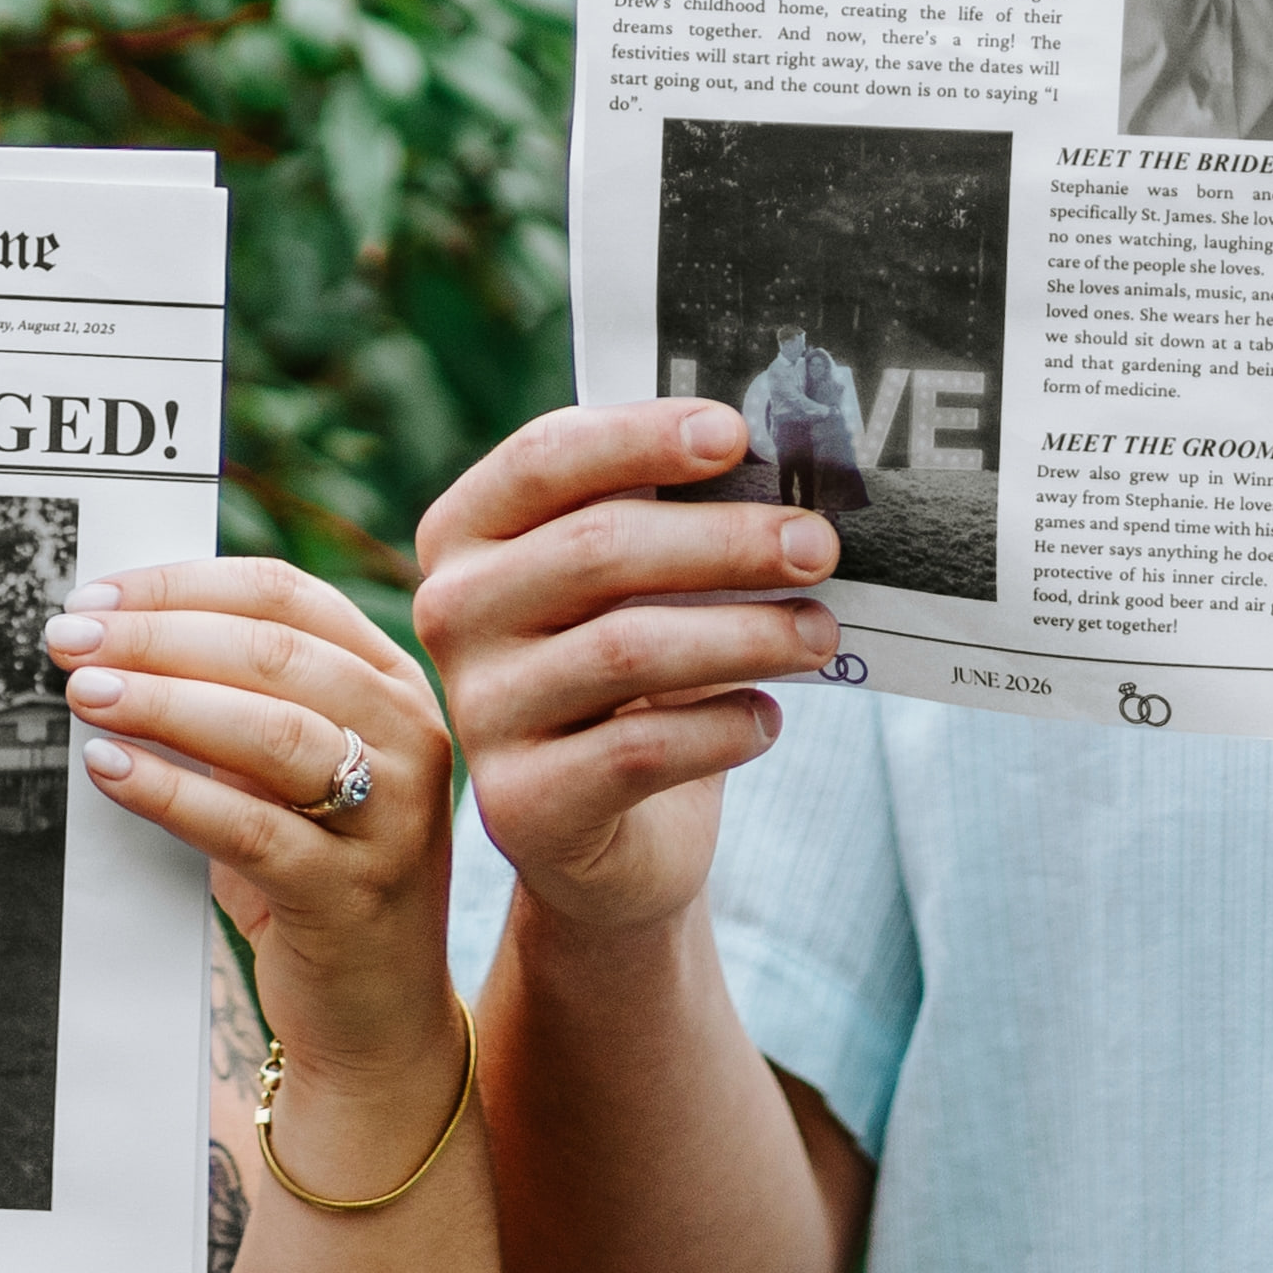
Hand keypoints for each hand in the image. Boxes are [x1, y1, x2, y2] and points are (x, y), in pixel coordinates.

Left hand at [46, 557, 457, 1080]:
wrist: (378, 1018)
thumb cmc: (313, 876)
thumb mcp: (285, 775)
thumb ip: (231, 704)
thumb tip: (112, 641)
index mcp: (392, 683)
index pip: (285, 596)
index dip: (181, 586)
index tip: (96, 594)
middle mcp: (410, 736)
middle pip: (274, 652)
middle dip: (157, 636)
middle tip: (68, 637)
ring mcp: (392, 817)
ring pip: (271, 731)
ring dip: (163, 701)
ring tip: (82, 693)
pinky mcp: (350, 893)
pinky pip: (250, 828)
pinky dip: (171, 791)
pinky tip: (109, 769)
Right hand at [409, 401, 840, 943]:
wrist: (609, 838)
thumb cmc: (636, 681)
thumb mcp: (639, 589)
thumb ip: (672, 522)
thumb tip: (785, 478)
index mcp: (468, 532)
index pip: (544, 458)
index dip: (640, 438)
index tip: (737, 433)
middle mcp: (453, 612)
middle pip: (596, 549)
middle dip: (725, 540)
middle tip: (817, 545)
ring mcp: (480, 711)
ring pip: (626, 650)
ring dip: (745, 634)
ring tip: (819, 634)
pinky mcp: (521, 804)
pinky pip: (641, 750)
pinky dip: (722, 727)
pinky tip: (767, 720)